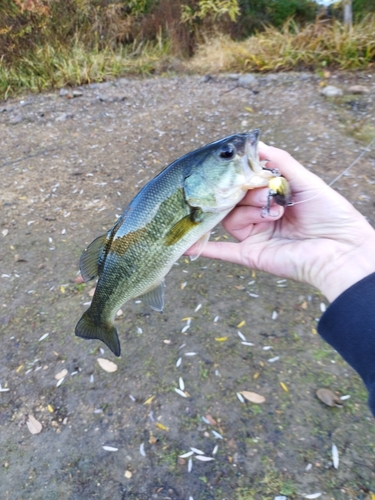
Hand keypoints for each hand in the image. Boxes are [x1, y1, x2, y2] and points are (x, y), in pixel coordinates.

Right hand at [187, 142, 374, 301]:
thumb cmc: (331, 215)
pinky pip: (223, 251)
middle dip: (247, 192)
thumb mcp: (307, 181)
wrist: (342, 251)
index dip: (243, 174)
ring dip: (249, 212)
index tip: (238, 163)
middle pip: (235, 200)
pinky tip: (185, 246)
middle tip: (264, 189)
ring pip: (231, 218)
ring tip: (273, 213)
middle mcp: (261, 217)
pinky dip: (203, 249)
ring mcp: (255, 236)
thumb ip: (280, 162)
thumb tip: (256, 143)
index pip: (246, 183)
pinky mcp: (251, 255)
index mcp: (273, 199)